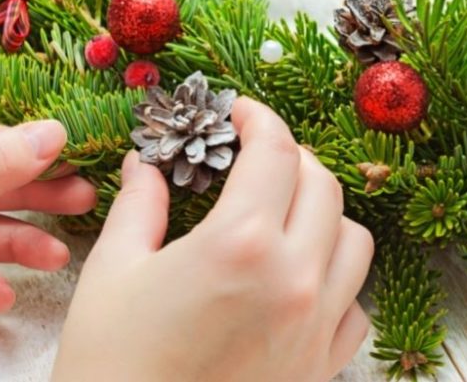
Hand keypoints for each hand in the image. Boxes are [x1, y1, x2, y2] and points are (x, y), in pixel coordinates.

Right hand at [53, 98, 374, 381]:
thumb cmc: (111, 366)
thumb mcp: (113, 272)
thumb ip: (140, 205)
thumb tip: (145, 163)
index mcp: (240, 244)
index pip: (275, 152)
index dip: (259, 117)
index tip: (239, 111)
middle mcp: (294, 280)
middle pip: (324, 186)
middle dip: (291, 157)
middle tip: (255, 156)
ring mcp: (316, 327)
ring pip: (354, 241)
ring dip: (323, 214)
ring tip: (283, 214)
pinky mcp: (321, 367)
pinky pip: (355, 305)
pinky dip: (337, 280)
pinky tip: (298, 280)